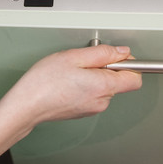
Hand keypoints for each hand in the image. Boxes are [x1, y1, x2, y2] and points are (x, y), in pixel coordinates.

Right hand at [2, 44, 141, 126]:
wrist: (27, 105)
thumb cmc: (45, 82)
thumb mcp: (74, 56)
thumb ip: (103, 53)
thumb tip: (122, 52)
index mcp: (103, 86)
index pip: (135, 78)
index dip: (129, 63)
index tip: (116, 55)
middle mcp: (102, 101)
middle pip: (119, 81)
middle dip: (106, 67)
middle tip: (83, 61)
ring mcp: (93, 108)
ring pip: (105, 87)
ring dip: (94, 76)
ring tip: (73, 71)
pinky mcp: (83, 111)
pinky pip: (94, 94)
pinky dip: (86, 85)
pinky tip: (69, 81)